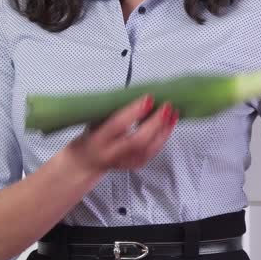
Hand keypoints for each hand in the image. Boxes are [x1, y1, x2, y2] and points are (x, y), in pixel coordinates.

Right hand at [63, 94, 179, 176]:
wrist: (88, 161)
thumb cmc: (93, 136)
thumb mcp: (96, 119)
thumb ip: (114, 110)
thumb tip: (136, 95)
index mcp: (99, 139)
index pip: (118, 125)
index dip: (134, 111)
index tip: (148, 99)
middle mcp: (112, 153)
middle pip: (138, 140)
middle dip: (155, 122)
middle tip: (166, 107)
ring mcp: (126, 161)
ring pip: (150, 147)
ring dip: (164, 128)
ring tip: (172, 113)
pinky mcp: (137, 164)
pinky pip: (154, 151)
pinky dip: (164, 136)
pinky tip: (169, 124)